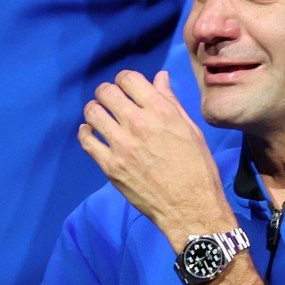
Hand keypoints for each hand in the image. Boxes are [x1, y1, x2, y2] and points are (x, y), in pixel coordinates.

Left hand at [78, 70, 233, 244]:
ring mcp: (121, 145)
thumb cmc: (198, 168)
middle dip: (108, 93)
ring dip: (96, 111)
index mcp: (161, 111)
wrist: (190, 207)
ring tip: (103, 118)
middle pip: (106, 91)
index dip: (126, 80)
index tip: (128, 90)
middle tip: (113, 103)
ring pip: (93, 112)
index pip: (128, 78)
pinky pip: (86, 140)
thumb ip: (171, 102)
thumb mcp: (191, 130)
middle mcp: (138, 123)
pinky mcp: (110, 165)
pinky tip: (93, 133)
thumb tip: (159, 78)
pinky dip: (86, 132)